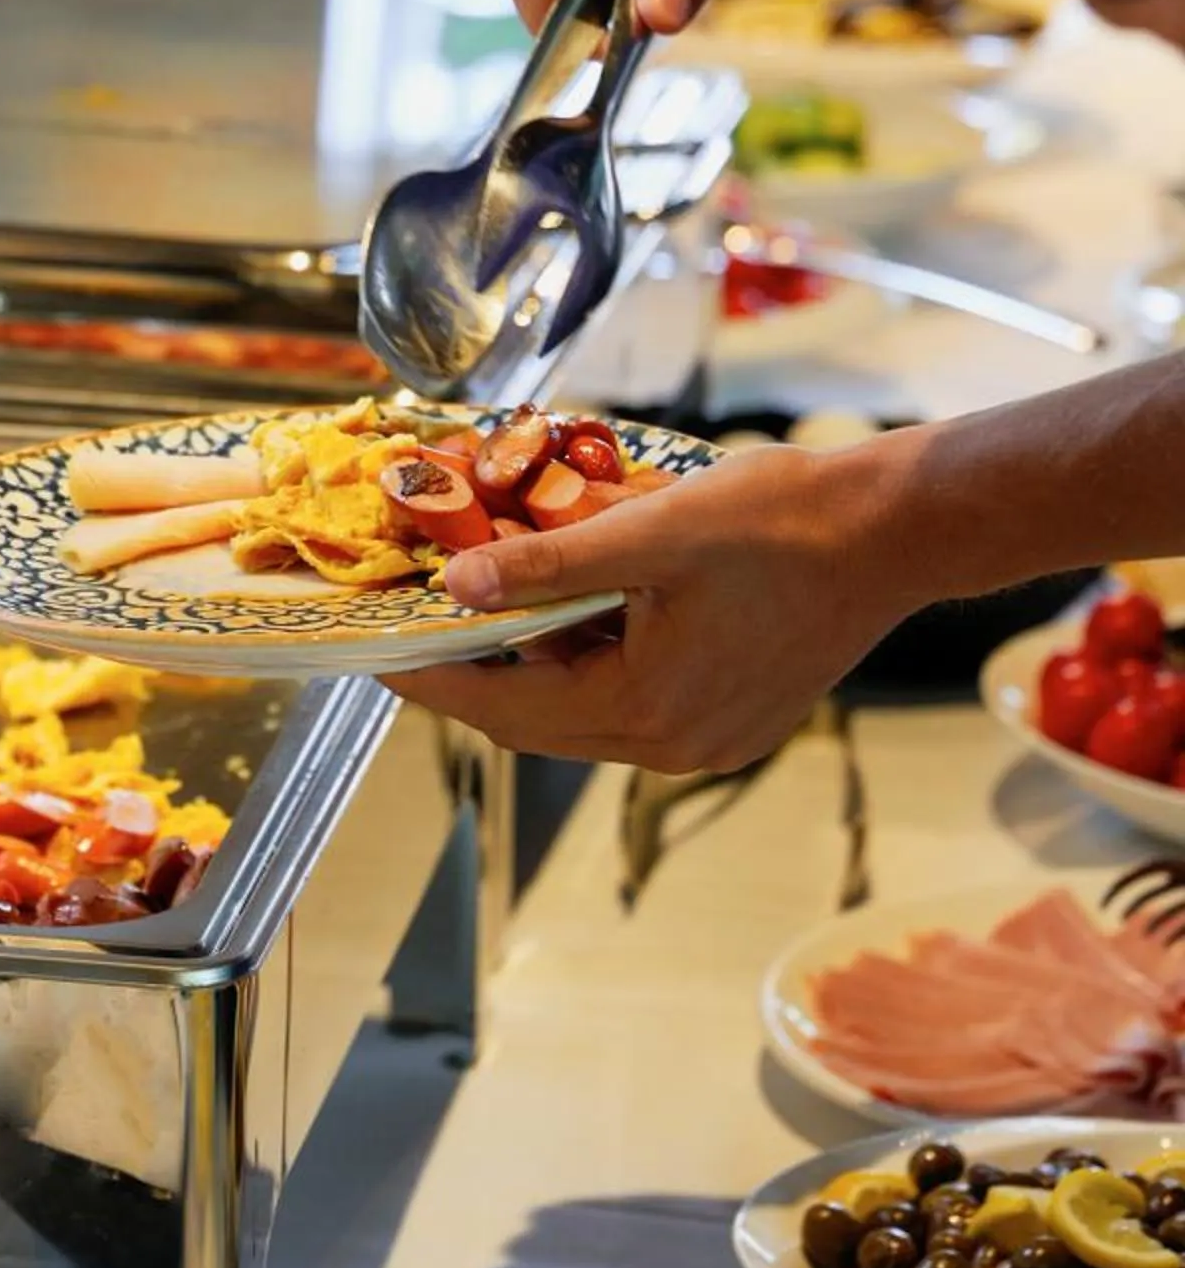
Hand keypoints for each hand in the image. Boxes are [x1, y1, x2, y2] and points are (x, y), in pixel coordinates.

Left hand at [387, 444, 903, 773]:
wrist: (895, 533)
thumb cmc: (784, 521)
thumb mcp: (652, 531)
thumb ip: (550, 563)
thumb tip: (458, 587)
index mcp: (648, 709)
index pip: (501, 709)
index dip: (430, 681)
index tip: (373, 650)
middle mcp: (673, 746)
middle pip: (535, 721)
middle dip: (472, 672)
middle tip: (416, 620)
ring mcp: (706, 740)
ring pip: (581, 711)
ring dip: (533, 662)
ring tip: (487, 600)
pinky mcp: (731, 719)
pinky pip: (629, 703)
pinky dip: (587, 662)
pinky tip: (571, 608)